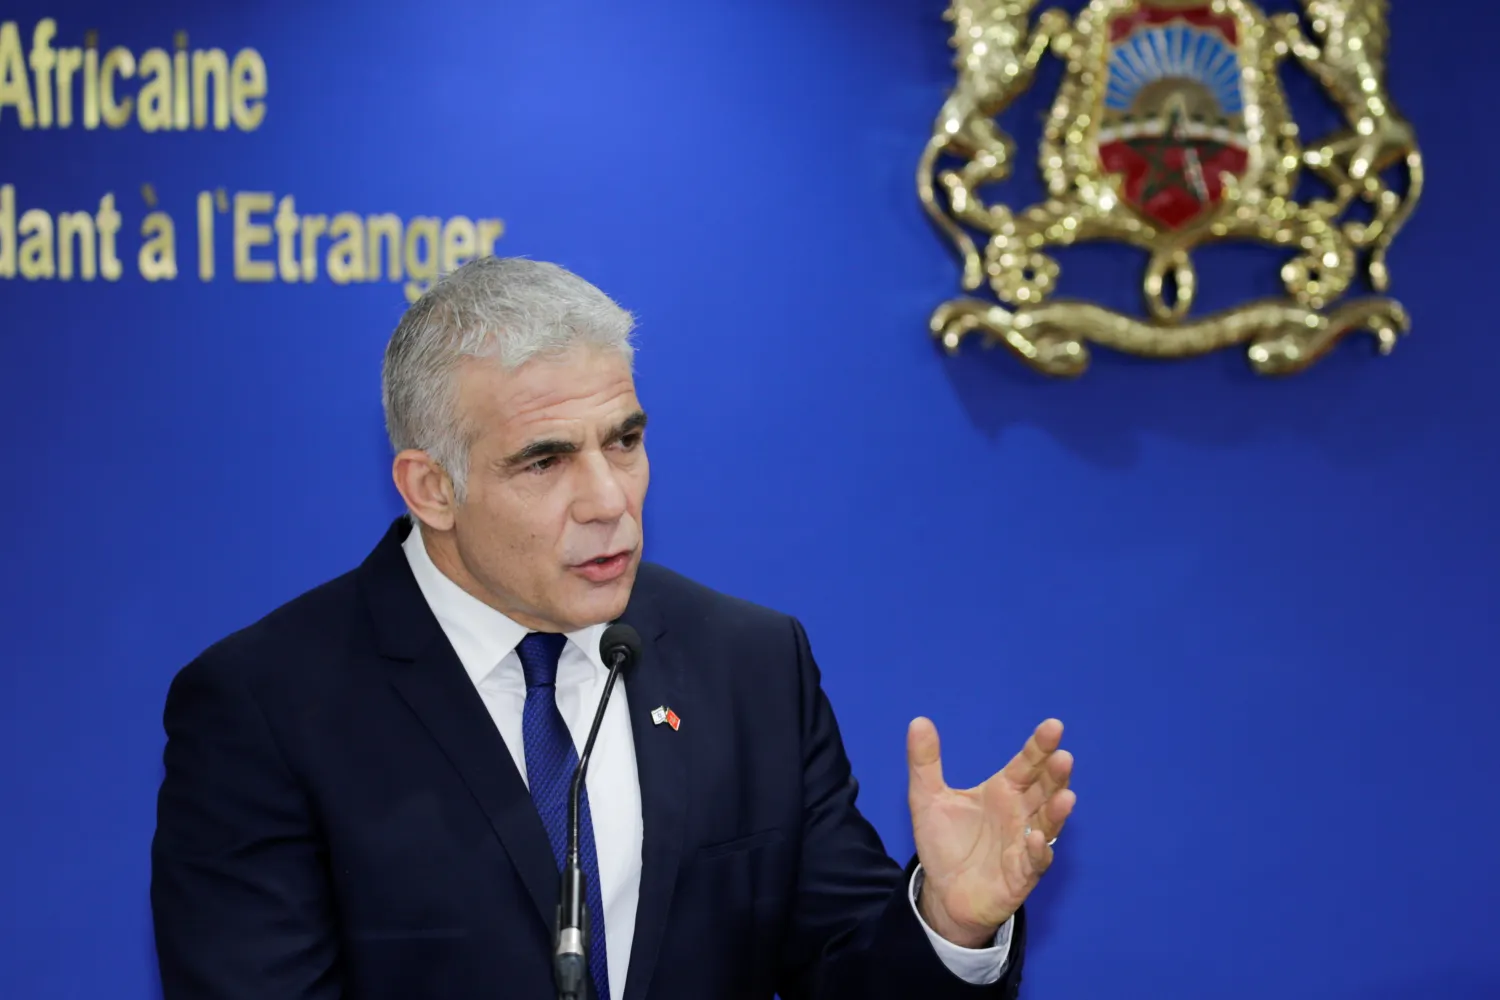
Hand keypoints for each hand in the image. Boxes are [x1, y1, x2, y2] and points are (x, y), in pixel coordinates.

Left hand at [907, 717, 1074, 947]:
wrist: (943, 892)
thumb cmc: (945, 842)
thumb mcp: (927, 798)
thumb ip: (924, 762)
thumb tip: (918, 721)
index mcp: (1004, 790)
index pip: (1026, 764)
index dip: (1039, 746)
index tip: (1053, 726)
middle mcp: (1020, 813)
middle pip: (1043, 789)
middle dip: (1055, 774)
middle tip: (1064, 757)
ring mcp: (1025, 844)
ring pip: (1047, 823)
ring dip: (1056, 811)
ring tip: (1065, 796)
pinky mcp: (1021, 875)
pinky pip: (1034, 862)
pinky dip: (1038, 851)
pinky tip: (1037, 838)